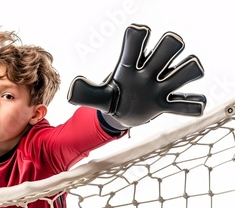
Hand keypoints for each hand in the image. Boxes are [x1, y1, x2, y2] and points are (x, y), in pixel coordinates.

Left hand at [67, 24, 205, 127]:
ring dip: (186, 71)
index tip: (136, 40)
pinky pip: (187, 103)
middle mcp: (149, 71)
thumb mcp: (97, 97)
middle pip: (169, 46)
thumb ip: (85, 93)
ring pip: (186, 69)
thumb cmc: (110, 99)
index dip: (139, 36)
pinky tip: (186, 105)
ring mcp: (160, 87)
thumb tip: (70, 92)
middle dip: (168, 47)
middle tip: (156, 64)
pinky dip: (192, 104)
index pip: (137, 40)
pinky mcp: (166, 104)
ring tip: (170, 85)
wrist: (120, 115)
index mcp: (129, 66)